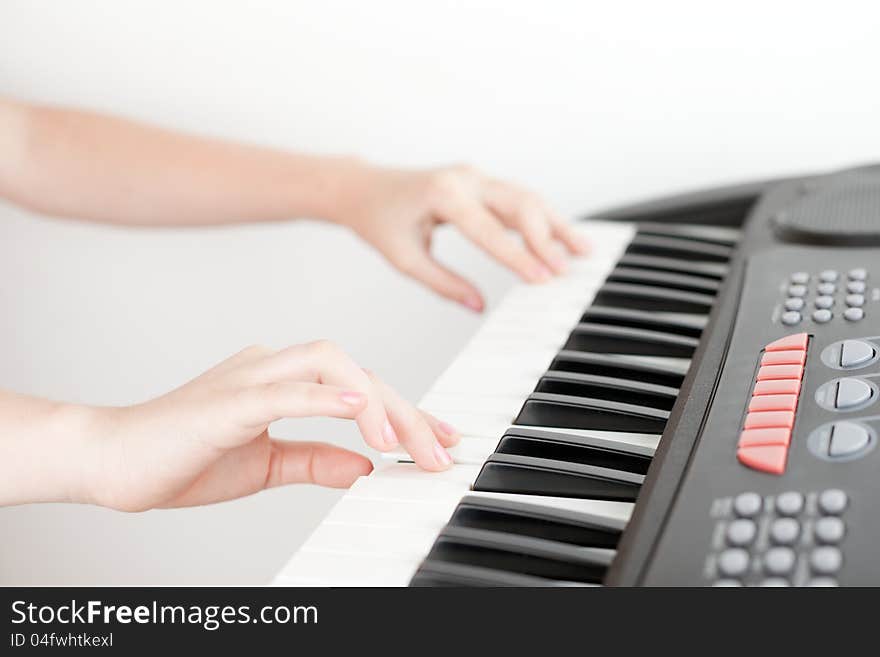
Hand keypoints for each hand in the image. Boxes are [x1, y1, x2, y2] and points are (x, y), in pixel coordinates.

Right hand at [75, 341, 458, 511]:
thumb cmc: (184, 457)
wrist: (114, 464)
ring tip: (402, 444)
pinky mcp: (226, 401)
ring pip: (329, 364)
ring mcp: (249, 378)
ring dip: (374, 402)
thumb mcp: (267, 465)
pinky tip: (357, 410)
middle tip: (439, 452)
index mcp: (283, 381)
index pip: (361, 388)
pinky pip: (283, 390)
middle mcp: (272, 368)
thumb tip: (365, 467)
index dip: (407, 412)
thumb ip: (315, 460)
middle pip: (358, 372)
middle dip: (406, 412)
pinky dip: (323, 396)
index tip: (442, 440)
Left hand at [336, 163, 589, 310]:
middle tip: (566, 270)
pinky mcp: (481, 182)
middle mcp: (464, 178)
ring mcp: (475, 176)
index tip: (542, 279)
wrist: (365, 188)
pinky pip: (517, 198)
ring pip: (526, 198)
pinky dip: (541, 218)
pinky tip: (561, 237)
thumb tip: (477, 306)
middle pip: (519, 204)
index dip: (518, 257)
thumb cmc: (380, 221)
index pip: (488, 230)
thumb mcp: (405, 258)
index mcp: (443, 195)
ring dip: (554, 224)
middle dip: (546, 238)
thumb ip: (443, 283)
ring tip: (582, 250)